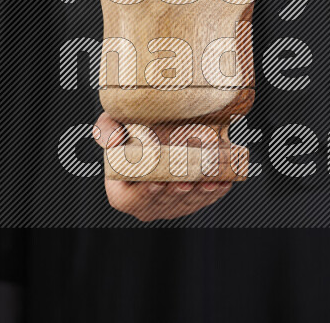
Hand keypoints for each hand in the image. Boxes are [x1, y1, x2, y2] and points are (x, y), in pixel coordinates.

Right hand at [93, 112, 231, 221]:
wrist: (155, 127)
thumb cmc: (129, 128)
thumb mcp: (110, 123)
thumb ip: (105, 130)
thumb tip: (115, 140)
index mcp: (122, 194)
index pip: (132, 199)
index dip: (144, 194)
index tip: (157, 182)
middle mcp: (146, 205)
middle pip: (163, 203)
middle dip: (177, 194)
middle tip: (187, 180)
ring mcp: (170, 206)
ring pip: (186, 203)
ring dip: (200, 193)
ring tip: (210, 179)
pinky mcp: (191, 201)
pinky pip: (204, 199)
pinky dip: (215, 191)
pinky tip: (224, 180)